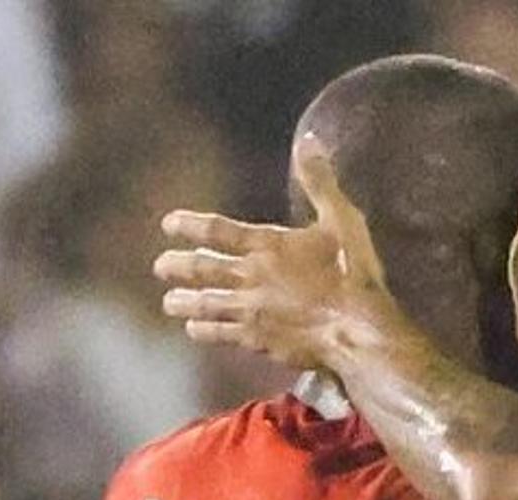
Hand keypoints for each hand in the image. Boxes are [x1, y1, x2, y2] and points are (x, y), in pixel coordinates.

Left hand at [155, 140, 389, 370]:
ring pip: (205, 303)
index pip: (217, 230)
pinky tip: (195, 330)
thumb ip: (320, 182)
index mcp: (268, 244)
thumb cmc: (353, 273)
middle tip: (160, 267)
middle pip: (201, 268)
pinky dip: (204, 330)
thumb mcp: (342, 219)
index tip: (168, 224)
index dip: (190, 226)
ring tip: (169, 303)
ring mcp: (251, 309)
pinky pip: (221, 334)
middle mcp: (251, 275)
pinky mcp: (257, 339)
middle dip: (177, 266)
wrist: (357, 329)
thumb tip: (308, 141)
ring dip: (183, 302)